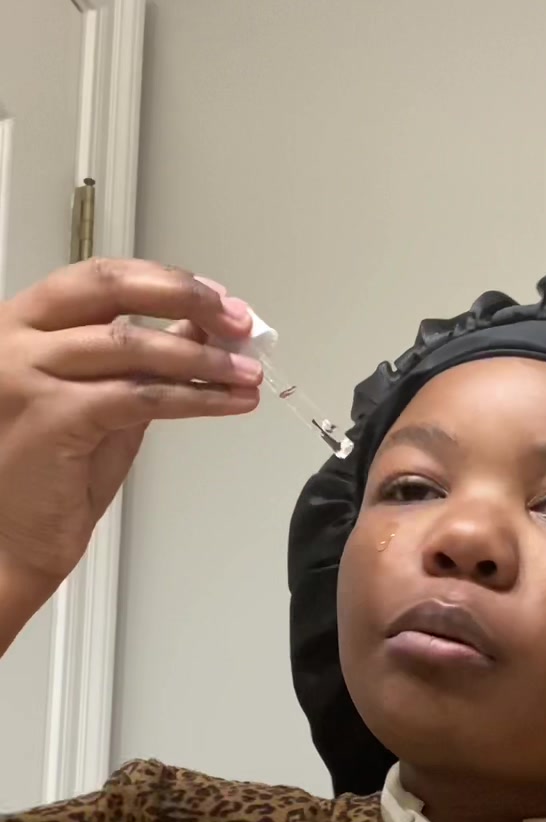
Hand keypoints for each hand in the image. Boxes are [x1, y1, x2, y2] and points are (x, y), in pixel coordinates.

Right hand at [0, 258, 260, 599]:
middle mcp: (14, 339)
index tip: (216, 298)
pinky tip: (226, 402)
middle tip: (238, 322)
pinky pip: (140, 396)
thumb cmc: (46, 478)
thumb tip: (198, 328)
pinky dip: (194, 396)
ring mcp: (28, 374)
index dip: (163, 282)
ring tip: (246, 373)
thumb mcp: (100, 402)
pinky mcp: (54, 415)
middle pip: (110, 290)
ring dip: (203, 358)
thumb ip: (140, 364)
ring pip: (133, 346)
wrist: (8, 542)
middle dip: (185, 298)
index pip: (98, 279)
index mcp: (21, 324)